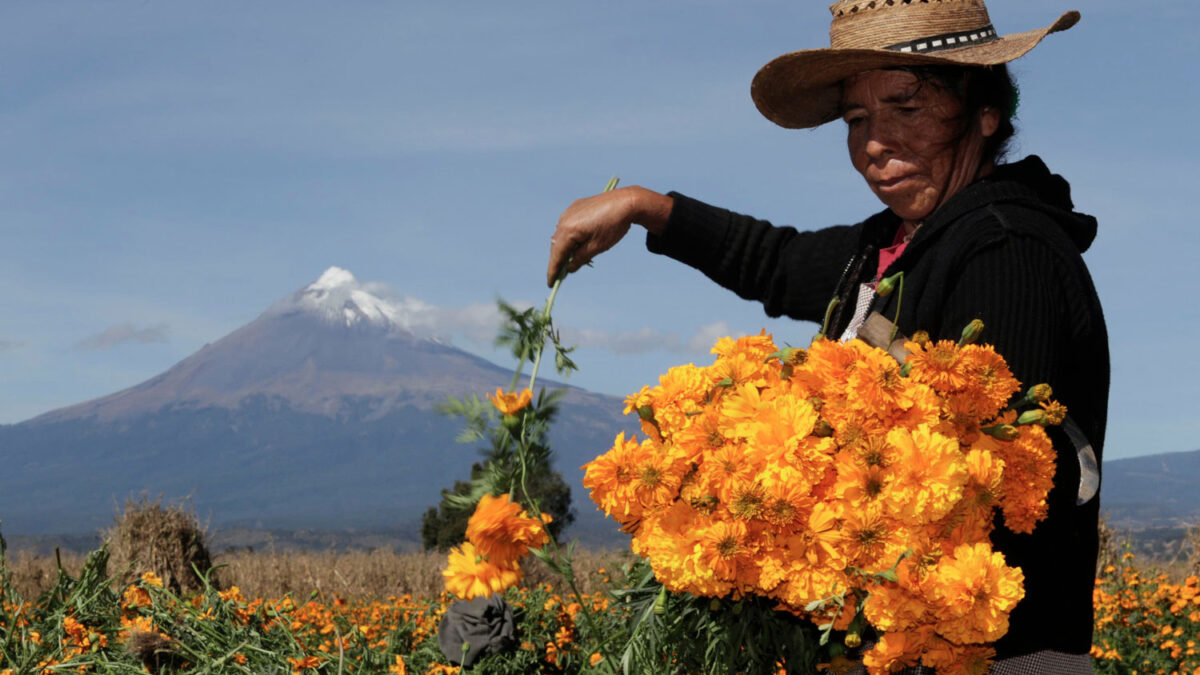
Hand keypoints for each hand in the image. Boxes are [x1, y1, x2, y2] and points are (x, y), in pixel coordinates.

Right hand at [546, 186, 672, 285]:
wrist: (627, 202)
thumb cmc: (613, 226)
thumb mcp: (597, 247)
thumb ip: (580, 259)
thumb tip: (569, 268)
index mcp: (569, 230)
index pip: (557, 255)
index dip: (553, 271)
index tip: (550, 284)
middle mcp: (564, 219)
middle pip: (556, 245)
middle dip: (558, 260)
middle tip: (559, 275)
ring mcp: (569, 211)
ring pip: (561, 234)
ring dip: (563, 247)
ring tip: (569, 261)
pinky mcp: (576, 206)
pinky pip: (567, 224)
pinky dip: (569, 236)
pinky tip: (576, 243)